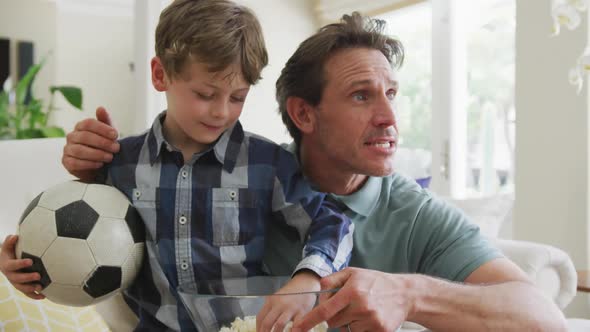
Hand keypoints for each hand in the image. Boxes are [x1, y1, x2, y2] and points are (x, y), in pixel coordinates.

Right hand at [0, 235, 45, 299]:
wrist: (5, 262)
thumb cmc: (10, 252)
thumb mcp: (8, 246)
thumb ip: (10, 241)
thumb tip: (15, 236)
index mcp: (6, 265)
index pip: (12, 265)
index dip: (20, 264)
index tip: (31, 261)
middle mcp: (10, 275)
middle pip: (17, 279)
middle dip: (28, 278)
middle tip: (38, 275)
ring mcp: (16, 282)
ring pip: (22, 288)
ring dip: (31, 288)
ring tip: (41, 287)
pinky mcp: (21, 287)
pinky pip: (27, 294)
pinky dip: (34, 296)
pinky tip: (44, 296)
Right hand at [62, 106, 119, 181]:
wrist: (97, 165)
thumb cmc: (102, 146)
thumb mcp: (107, 133)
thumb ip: (105, 121)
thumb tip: (100, 108)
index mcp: (81, 126)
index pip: (89, 123)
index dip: (103, 128)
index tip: (116, 135)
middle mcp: (72, 136)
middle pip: (85, 136)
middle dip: (103, 142)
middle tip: (116, 148)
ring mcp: (67, 149)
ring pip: (79, 150)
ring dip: (97, 154)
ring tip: (110, 157)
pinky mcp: (67, 162)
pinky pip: (75, 163)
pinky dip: (89, 164)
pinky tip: (100, 164)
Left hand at [256, 271, 319, 331]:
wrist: (306, 282)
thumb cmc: (292, 292)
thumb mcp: (278, 297)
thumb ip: (272, 308)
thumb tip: (265, 324)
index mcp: (271, 300)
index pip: (260, 317)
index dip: (258, 328)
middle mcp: (279, 304)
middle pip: (267, 323)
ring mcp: (290, 308)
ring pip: (279, 325)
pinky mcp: (302, 311)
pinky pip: (296, 325)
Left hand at [293, 267, 413, 331]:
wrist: (404, 293)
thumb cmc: (375, 281)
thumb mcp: (353, 273)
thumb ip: (332, 280)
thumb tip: (318, 290)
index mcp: (352, 291)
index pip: (325, 309)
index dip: (309, 320)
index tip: (297, 328)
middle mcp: (361, 306)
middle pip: (333, 321)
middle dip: (335, 315)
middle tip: (347, 305)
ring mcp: (371, 320)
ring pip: (346, 328)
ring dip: (349, 321)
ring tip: (362, 309)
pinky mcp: (379, 330)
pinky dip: (361, 327)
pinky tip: (370, 316)